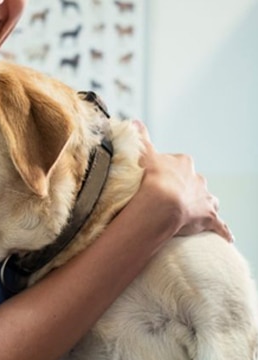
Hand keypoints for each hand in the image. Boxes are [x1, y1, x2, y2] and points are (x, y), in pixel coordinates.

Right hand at [133, 121, 232, 242]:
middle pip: (194, 183)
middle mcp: (197, 179)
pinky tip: (226, 237)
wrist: (160, 202)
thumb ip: (141, 139)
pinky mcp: (208, 217)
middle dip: (187, 189)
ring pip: (208, 200)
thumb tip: (134, 122)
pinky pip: (219, 225)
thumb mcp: (144, 155)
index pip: (180, 166)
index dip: (170, 174)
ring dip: (203, 206)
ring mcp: (204, 198)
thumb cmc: (151, 178)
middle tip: (173, 200)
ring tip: (194, 214)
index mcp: (183, 164)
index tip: (161, 181)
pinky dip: (222, 230)